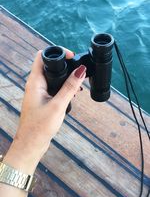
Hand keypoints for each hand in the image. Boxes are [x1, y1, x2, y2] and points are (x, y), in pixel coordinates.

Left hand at [4, 49, 85, 172]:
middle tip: (79, 72)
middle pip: (49, 66)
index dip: (57, 52)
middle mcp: (35, 84)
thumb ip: (70, 87)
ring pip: (53, 77)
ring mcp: (38, 92)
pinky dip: (63, 88)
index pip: (42, 56)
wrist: (31, 144)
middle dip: (65, 66)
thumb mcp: (58, 105)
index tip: (72, 57)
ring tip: (79, 87)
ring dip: (66, 79)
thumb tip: (81, 70)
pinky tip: (73, 95)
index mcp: (34, 82)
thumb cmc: (40, 126)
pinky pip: (54, 88)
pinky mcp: (42, 100)